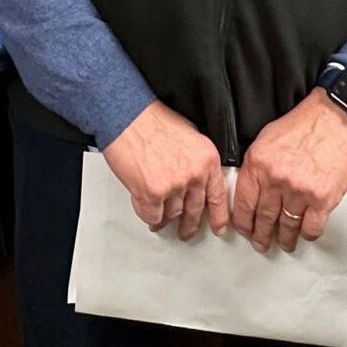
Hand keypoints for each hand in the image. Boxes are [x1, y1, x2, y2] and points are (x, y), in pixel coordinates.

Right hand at [101, 101, 228, 240]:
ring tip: (161, 219)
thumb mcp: (189, 136)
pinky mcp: (152, 193)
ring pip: (173, 214)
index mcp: (206, 160)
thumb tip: (196, 179)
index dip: (219, 216)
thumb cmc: (151, 121)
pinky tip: (149, 213)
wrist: (127, 116)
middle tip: (186, 230)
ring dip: (166, 218)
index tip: (219, 227)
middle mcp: (194, 174)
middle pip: (195, 210)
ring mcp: (173, 186)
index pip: (218, 196)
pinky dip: (150, 216)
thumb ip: (196, 161)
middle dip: (189, 224)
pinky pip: (153, 216)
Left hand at [233, 90, 346, 253]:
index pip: (244, 204)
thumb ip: (257, 166)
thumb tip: (251, 188)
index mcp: (259, 164)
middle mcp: (277, 179)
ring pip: (287, 226)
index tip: (245, 229)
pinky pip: (311, 227)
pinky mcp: (323, 199)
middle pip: (264, 219)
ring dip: (285, 239)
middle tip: (262, 242)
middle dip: (261, 236)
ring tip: (285, 242)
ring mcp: (300, 191)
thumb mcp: (267, 139)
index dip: (243, 222)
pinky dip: (307, 234)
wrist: (336, 117)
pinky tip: (305, 233)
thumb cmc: (306, 124)